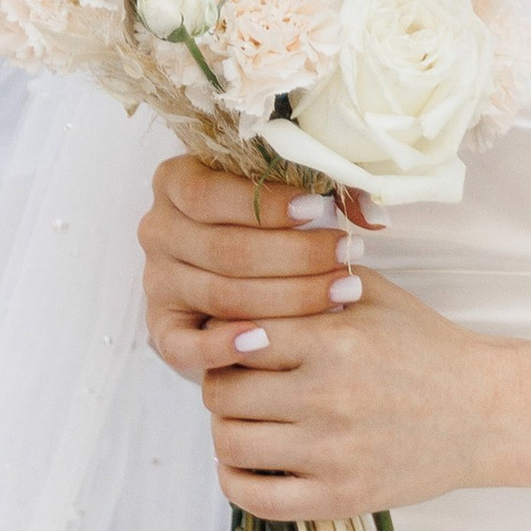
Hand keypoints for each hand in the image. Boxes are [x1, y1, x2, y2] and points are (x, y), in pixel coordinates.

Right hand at [138, 153, 365, 372]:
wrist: (238, 257)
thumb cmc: (268, 214)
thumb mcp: (287, 185)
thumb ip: (329, 190)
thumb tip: (373, 216)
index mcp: (176, 182)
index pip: (211, 195)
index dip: (267, 205)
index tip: (319, 210)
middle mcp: (158, 231)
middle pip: (225, 250)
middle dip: (295, 256)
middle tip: (348, 256)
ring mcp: (157, 282)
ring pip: (220, 295)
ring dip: (286, 298)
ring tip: (340, 292)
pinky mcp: (162, 328)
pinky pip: (184, 347)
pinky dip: (223, 347)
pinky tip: (265, 342)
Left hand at [139, 157, 505, 520]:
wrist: (484, 412)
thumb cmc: (426, 347)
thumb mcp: (376, 296)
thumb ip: (314, 278)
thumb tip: (252, 265)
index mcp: (335, 342)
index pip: (236, 337)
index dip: (225, 336)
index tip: (234, 339)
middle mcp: (328, 398)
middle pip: (222, 392)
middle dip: (221, 382)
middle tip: (236, 378)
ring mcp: (332, 454)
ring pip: (229, 444)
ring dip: (225, 429)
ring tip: (243, 417)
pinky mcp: (339, 498)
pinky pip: (254, 498)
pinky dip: (235, 479)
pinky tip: (247, 461)